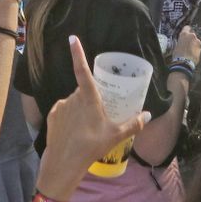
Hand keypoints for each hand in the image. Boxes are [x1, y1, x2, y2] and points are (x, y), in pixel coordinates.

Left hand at [35, 36, 150, 199]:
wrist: (63, 164)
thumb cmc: (92, 147)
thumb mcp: (116, 136)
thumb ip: (134, 124)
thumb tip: (148, 115)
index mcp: (88, 98)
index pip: (82, 70)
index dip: (78, 53)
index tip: (72, 38)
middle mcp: (72, 97)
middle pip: (84, 91)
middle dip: (91, 99)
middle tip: (98, 118)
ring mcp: (60, 106)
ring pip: (74, 101)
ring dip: (80, 109)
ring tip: (87, 129)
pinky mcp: (52, 115)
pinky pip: (64, 110)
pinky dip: (70, 116)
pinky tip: (74, 131)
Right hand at [172, 25, 200, 64]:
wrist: (184, 63)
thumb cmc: (178, 54)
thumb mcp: (177, 45)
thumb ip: (181, 41)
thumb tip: (182, 42)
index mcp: (184, 34)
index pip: (187, 27)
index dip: (186, 30)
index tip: (186, 33)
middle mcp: (192, 36)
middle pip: (192, 35)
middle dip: (190, 38)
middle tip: (187, 44)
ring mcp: (197, 41)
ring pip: (195, 41)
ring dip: (193, 44)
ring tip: (189, 50)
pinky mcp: (200, 48)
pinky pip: (197, 47)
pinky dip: (196, 49)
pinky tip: (192, 54)